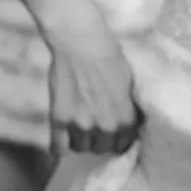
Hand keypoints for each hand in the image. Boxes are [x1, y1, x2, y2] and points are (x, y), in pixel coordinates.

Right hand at [45, 18, 141, 156]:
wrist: (82, 42)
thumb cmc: (109, 57)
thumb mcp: (130, 84)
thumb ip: (130, 109)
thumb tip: (132, 124)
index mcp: (126, 119)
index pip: (123, 145)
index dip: (117, 138)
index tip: (112, 132)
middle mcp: (105, 127)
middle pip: (102, 148)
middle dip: (99, 138)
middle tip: (94, 124)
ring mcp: (81, 125)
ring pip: (81, 147)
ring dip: (80, 139)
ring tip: (78, 124)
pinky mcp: (60, 120)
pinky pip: (58, 147)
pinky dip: (59, 147)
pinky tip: (61, 141)